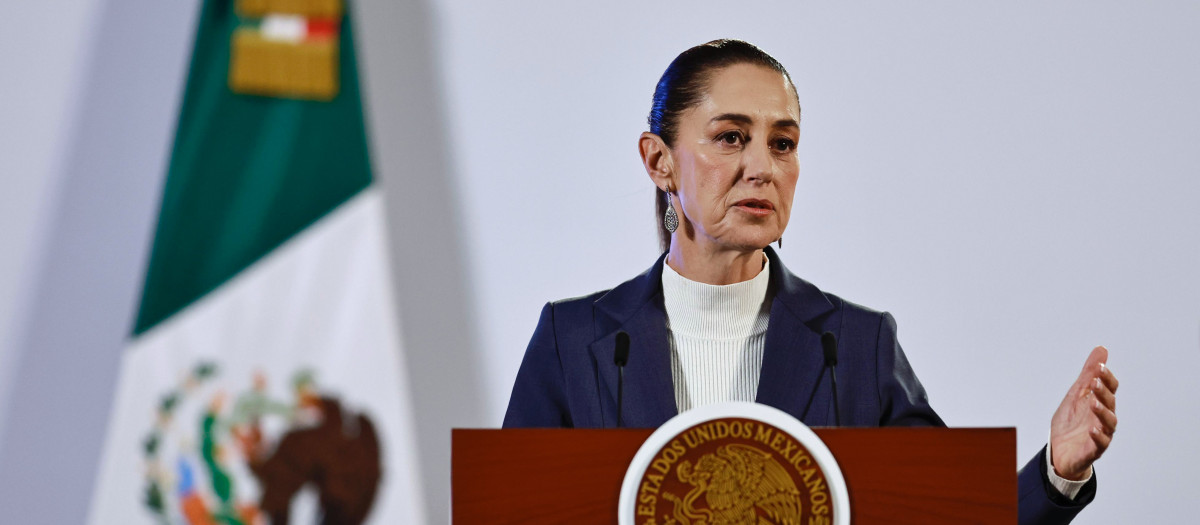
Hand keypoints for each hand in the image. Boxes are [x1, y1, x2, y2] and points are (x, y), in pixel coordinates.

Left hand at [1049, 346, 1118, 479]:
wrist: (1059, 451)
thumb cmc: (1071, 422)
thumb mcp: (1076, 394)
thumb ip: (1088, 373)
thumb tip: (1101, 349)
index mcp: (1100, 403)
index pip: (1109, 388)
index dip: (1106, 377)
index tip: (1099, 366)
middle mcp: (1103, 417)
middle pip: (1110, 403)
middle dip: (1103, 391)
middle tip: (1095, 381)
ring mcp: (1100, 434)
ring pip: (1109, 422)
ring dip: (1102, 412)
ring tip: (1093, 402)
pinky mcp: (1093, 450)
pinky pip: (1100, 443)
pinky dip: (1099, 436)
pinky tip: (1094, 429)